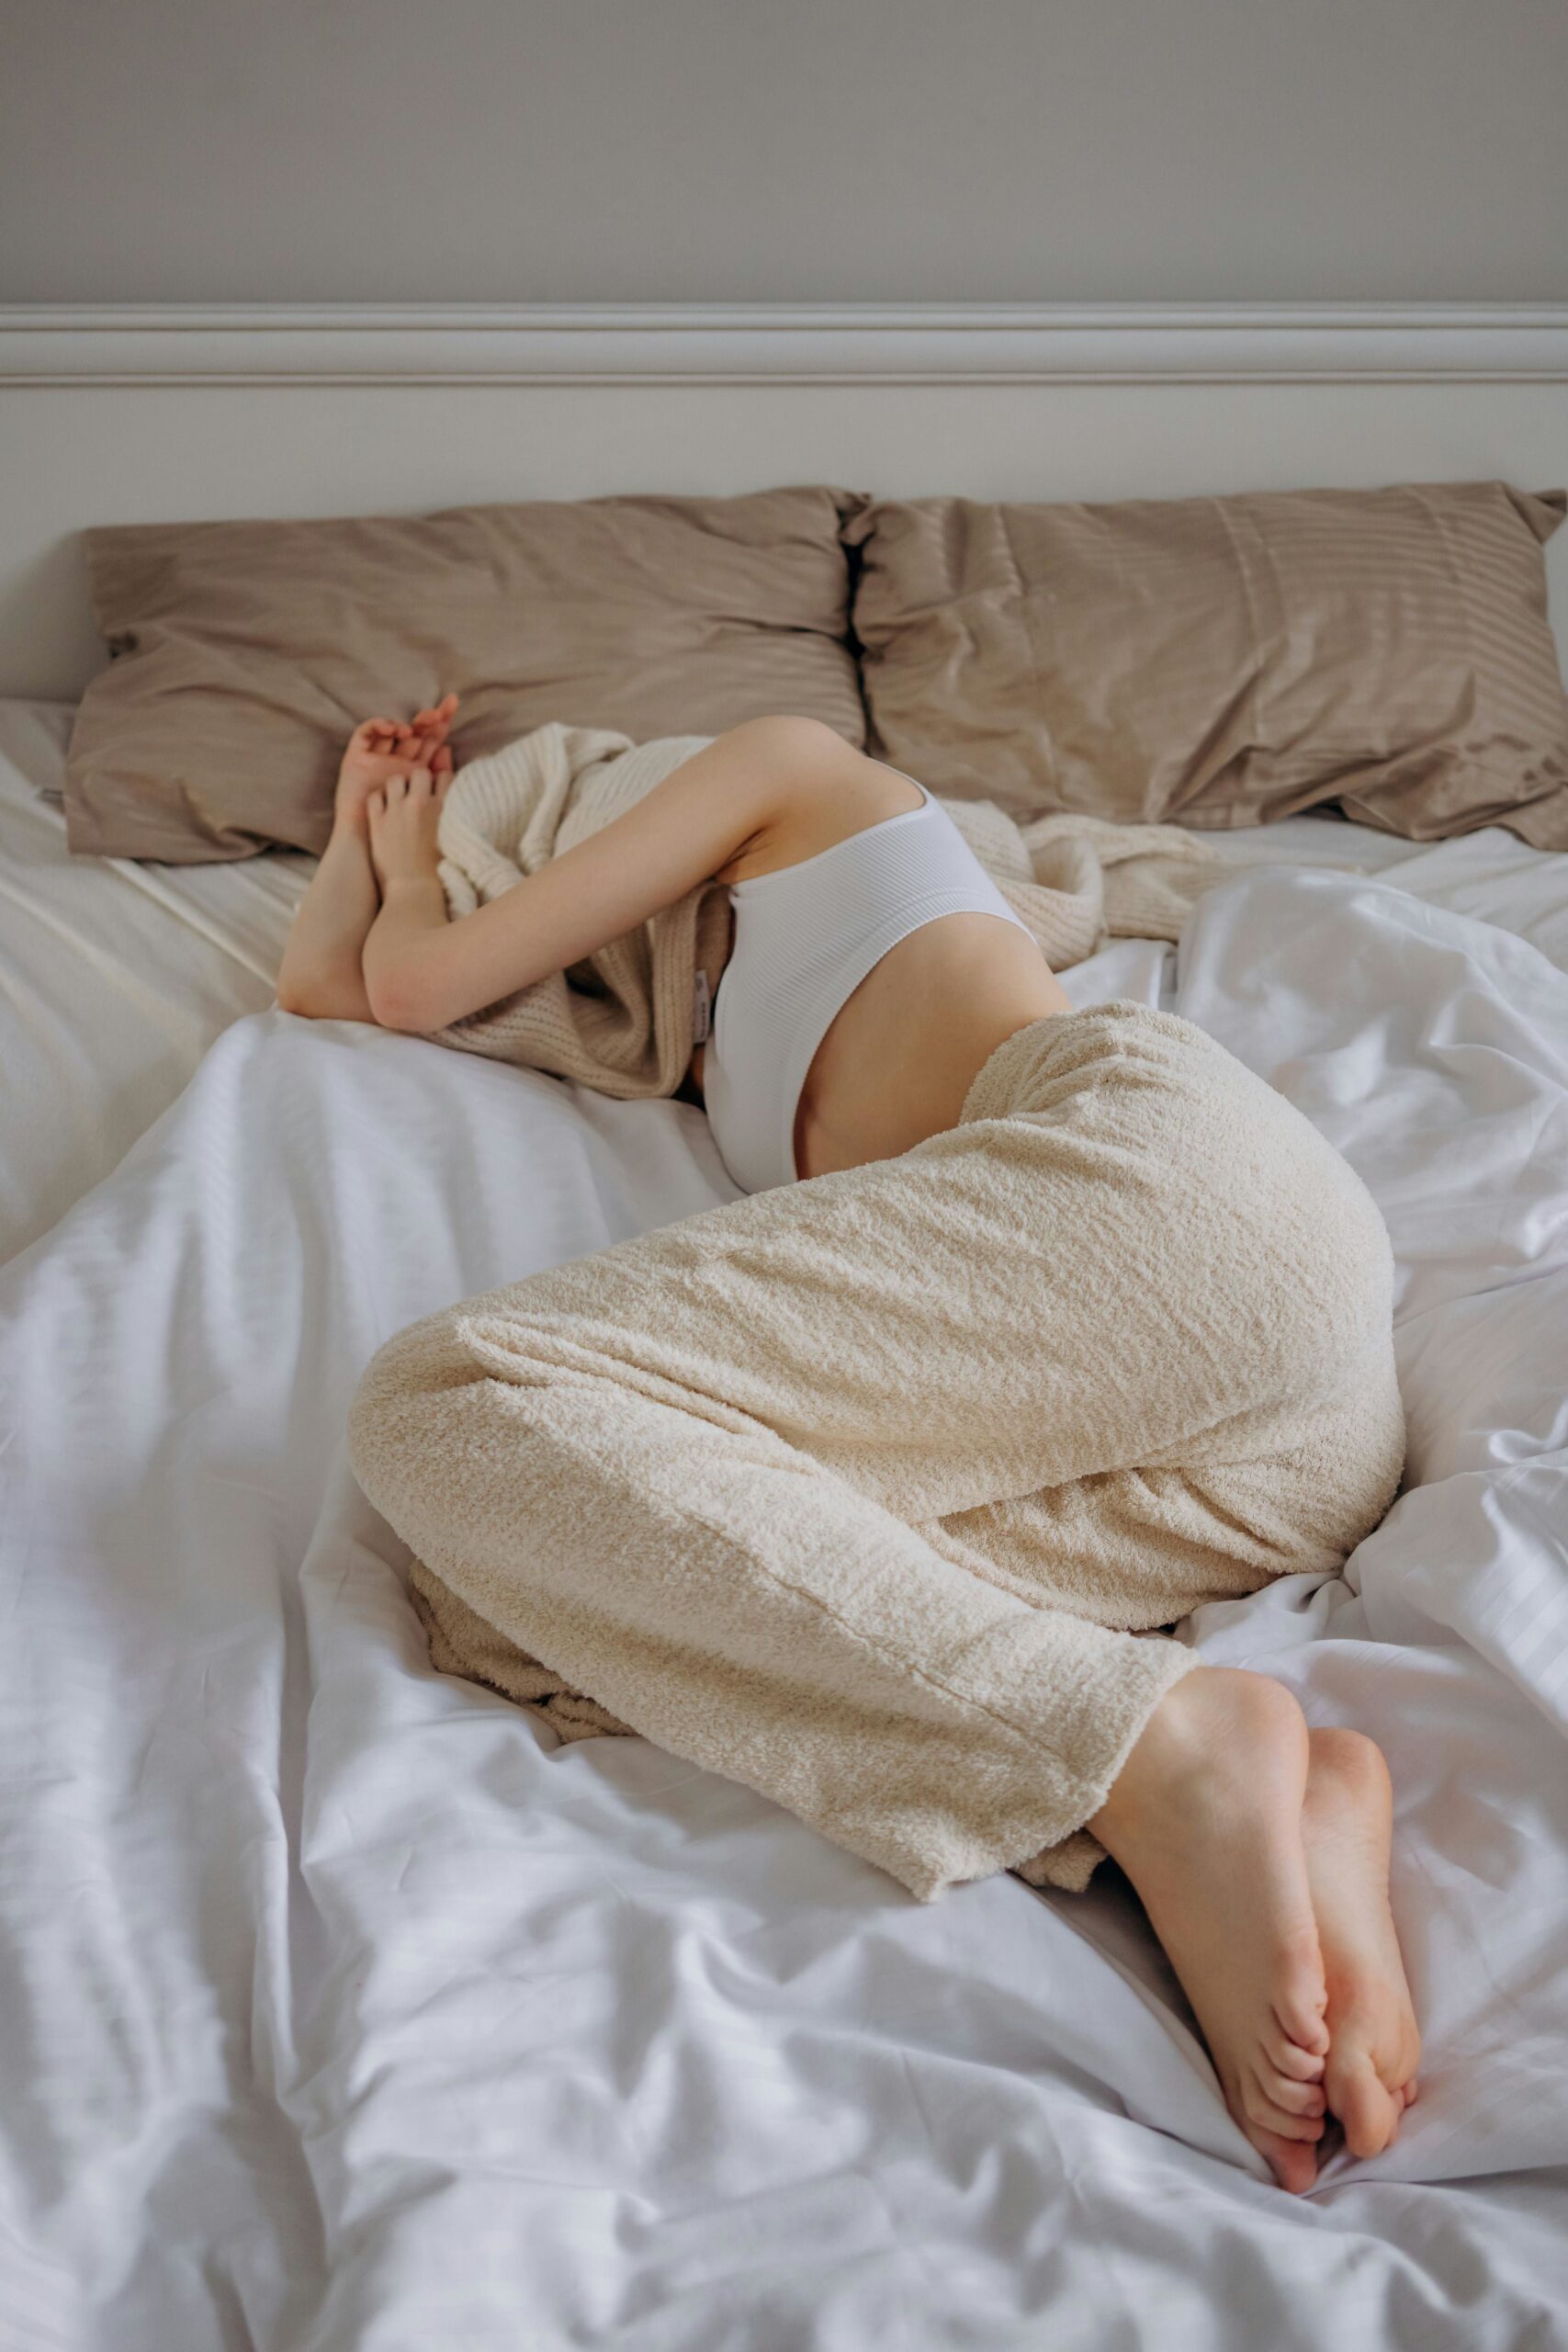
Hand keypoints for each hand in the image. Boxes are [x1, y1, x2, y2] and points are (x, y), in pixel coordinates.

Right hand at [335, 693, 458, 832]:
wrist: (370, 842)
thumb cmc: (400, 828)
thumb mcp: (424, 797)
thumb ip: (438, 775)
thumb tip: (448, 748)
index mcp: (415, 768)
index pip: (431, 739)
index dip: (442, 722)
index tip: (454, 705)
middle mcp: (396, 759)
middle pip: (414, 731)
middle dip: (428, 718)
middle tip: (440, 712)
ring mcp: (376, 757)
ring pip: (392, 729)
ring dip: (406, 723)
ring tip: (414, 729)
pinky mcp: (356, 757)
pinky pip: (365, 733)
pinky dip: (378, 725)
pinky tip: (392, 728)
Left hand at [366, 764, 451, 889]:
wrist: (414, 890)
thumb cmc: (440, 871)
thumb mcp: (454, 838)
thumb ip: (453, 814)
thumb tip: (449, 799)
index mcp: (444, 807)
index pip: (444, 776)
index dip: (440, 782)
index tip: (437, 792)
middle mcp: (420, 803)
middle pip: (419, 772)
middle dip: (419, 780)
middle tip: (417, 795)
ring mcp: (396, 811)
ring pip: (395, 779)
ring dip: (398, 787)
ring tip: (399, 801)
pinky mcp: (377, 821)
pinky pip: (375, 796)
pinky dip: (379, 800)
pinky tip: (384, 811)